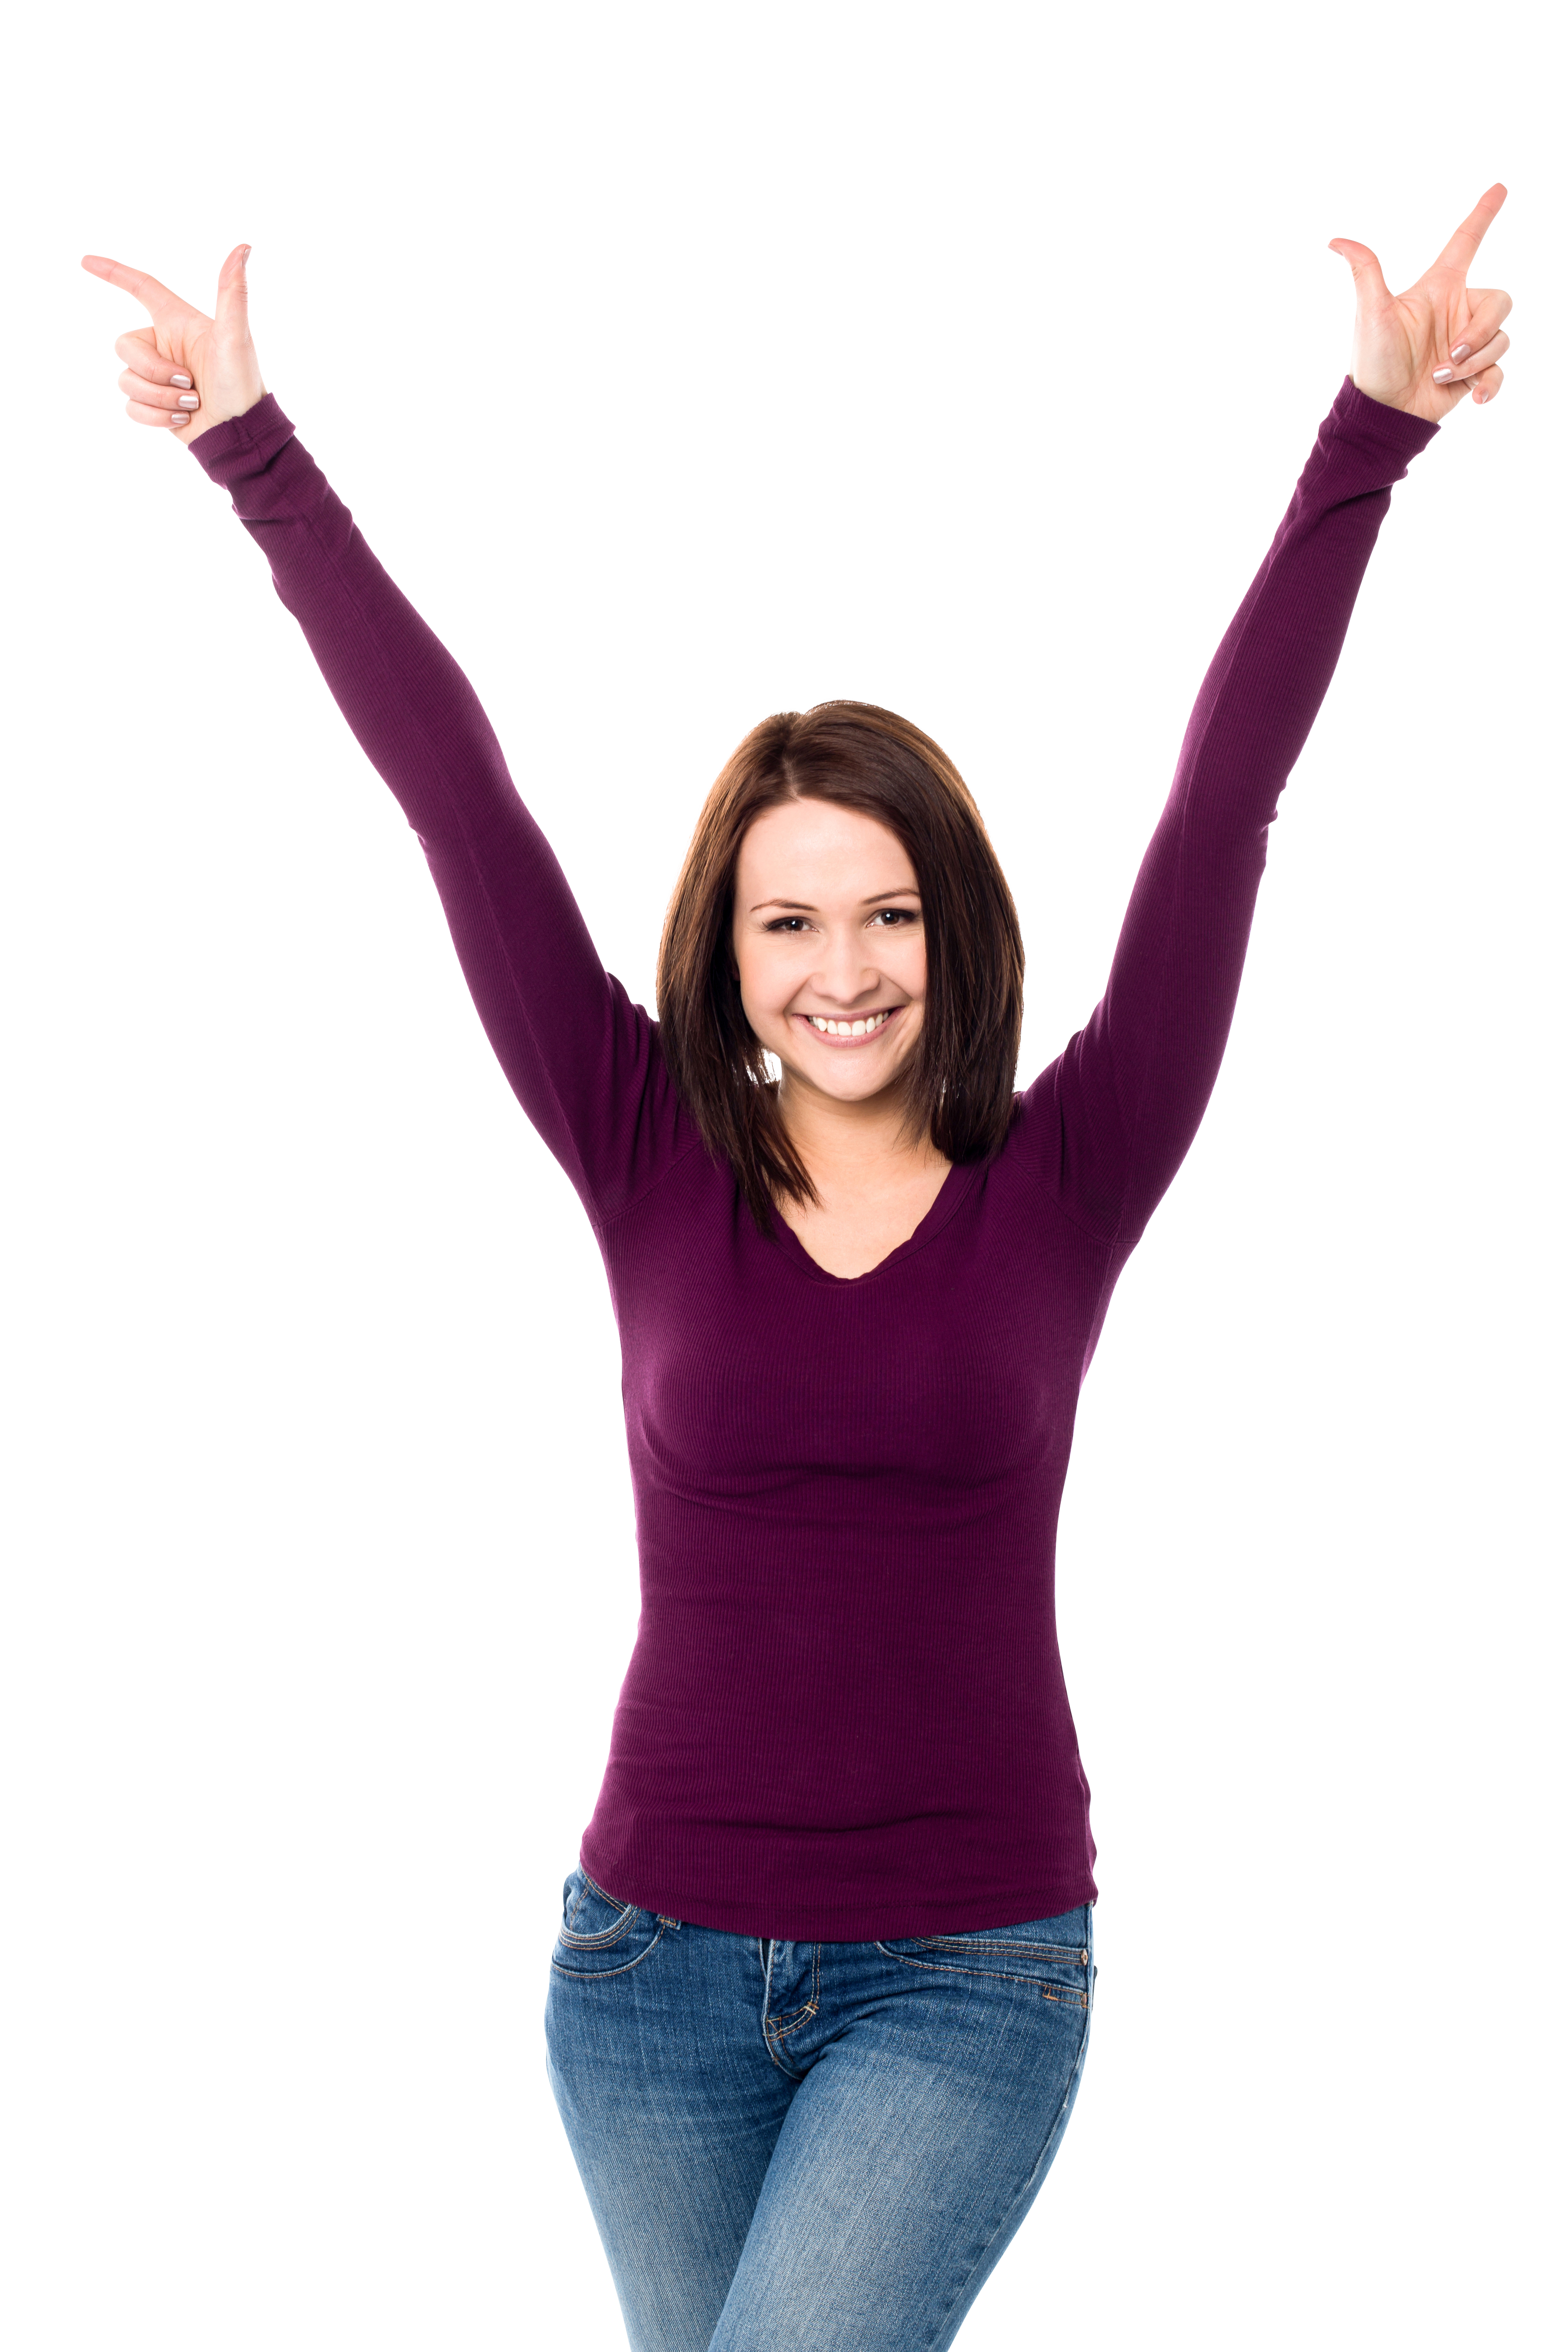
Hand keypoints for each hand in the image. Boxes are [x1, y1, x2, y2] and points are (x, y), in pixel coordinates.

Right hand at [79, 243, 265, 440]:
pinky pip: (132, 406)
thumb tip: (243, 250)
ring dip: (160, 397)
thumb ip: (232, 294)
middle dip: (154, 371)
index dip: (115, 274)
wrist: (240, 434)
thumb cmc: (241, 384)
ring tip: (192, 402)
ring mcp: (157, 376)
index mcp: (178, 324)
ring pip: (126, 381)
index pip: (141, 289)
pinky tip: (183, 417)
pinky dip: (157, 416)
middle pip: (125, 347)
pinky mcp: (154, 403)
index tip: (88, 261)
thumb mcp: (235, 338)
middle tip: (191, 383)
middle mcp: (164, 347)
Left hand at [1329, 184, 1510, 423]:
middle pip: (1498, 303)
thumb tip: (1337, 241)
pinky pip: (1498, 370)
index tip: (1498, 189)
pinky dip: (1489, 383)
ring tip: (1441, 375)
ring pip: (1499, 339)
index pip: (1466, 244)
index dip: (1482, 216)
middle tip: (1450, 352)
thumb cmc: (1373, 364)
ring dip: (1473, 361)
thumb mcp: (1371, 315)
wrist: (1383, 413)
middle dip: (1480, 331)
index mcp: (1439, 291)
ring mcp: (1467, 343)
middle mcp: (1457, 312)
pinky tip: (1474, 397)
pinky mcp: (1473, 372)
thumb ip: (1366, 273)